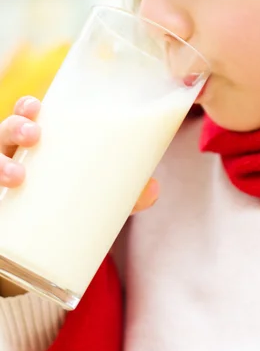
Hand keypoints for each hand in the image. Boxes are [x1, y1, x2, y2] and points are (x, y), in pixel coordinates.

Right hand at [0, 96, 158, 211]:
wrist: (52, 243)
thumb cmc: (75, 202)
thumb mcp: (99, 192)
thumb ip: (126, 192)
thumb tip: (153, 189)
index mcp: (38, 145)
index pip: (25, 116)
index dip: (26, 108)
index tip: (38, 106)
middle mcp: (14, 157)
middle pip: (3, 133)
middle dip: (14, 127)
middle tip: (34, 135)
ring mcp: (1, 180)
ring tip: (18, 174)